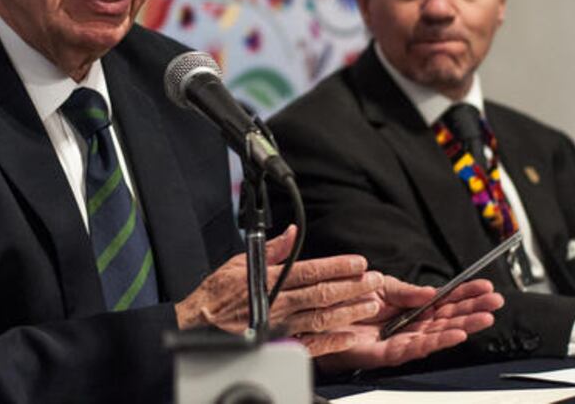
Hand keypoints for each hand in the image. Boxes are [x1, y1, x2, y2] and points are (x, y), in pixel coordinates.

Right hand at [175, 226, 382, 355]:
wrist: (199, 323)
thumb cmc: (216, 293)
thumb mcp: (241, 261)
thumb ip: (272, 249)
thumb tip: (292, 232)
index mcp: (270, 278)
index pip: (311, 270)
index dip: (337, 266)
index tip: (358, 262)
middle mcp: (278, 301)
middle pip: (322, 292)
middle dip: (352, 286)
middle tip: (375, 281)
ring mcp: (280, 323)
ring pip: (321, 317)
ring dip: (348, 311)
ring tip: (370, 305)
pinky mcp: (278, 341)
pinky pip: (310, 343)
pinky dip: (331, 341)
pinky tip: (349, 336)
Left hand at [314, 276, 502, 371]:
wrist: (316, 318)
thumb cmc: (345, 304)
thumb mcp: (379, 285)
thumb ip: (406, 290)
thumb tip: (433, 292)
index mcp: (409, 306)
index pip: (443, 300)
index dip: (464, 293)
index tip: (485, 286)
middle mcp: (409, 325)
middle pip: (447, 317)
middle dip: (473, 309)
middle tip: (495, 301)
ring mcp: (401, 340)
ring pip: (439, 334)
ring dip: (464, 325)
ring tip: (485, 317)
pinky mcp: (389, 353)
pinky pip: (417, 348)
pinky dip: (438, 341)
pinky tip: (456, 334)